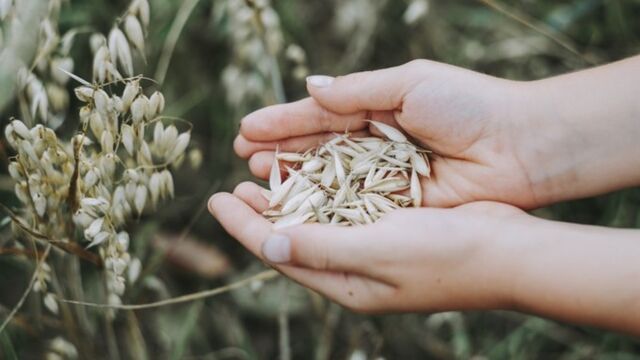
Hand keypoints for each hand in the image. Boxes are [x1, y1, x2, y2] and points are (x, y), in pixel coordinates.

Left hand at [208, 181, 526, 312]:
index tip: (215, 200)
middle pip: (293, 239)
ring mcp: (374, 251)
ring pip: (317, 223)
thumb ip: (322, 247)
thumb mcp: (378, 250)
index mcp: (346, 284)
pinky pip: (344, 211)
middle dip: (260, 214)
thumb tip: (266, 243)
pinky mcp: (392, 229)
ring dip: (288, 200)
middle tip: (232, 188)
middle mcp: (355, 270)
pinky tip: (312, 175)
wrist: (508, 252)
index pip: (280, 253)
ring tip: (261, 177)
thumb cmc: (446, 255)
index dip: (244, 227)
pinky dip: (322, 193)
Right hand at [235, 60, 540, 207]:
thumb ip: (357, 91)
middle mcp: (376, 143)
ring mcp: (384, 176)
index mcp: (377, 107)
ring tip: (258, 177)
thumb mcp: (409, 84)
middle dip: (281, 151)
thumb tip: (310, 87)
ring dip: (294, 178)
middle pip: (318, 148)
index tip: (247, 129)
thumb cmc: (468, 105)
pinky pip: (353, 205)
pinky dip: (324, 205)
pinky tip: (295, 206)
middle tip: (244, 157)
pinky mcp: (398, 205)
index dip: (283, 122)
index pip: (320, 115)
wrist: (521, 146)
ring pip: (329, 179)